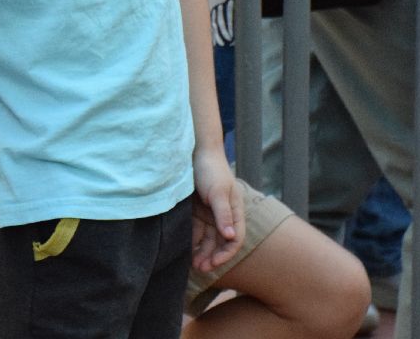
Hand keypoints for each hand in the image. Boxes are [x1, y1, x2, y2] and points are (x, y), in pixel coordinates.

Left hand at [190, 148, 242, 272]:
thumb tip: (230, 237)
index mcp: (235, 211)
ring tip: (193, 264)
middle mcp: (223, 215)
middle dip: (212, 257)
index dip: (226, 253)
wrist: (194, 151)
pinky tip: (185, 251)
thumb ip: (223, 214)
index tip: (213, 263)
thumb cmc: (211, 169)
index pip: (235, 238)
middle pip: (220, 242)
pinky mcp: (196, 212)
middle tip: (200, 268)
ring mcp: (209, 214)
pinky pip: (195, 231)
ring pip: (207, 239)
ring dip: (202, 252)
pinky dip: (192, 242)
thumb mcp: (218, 191)